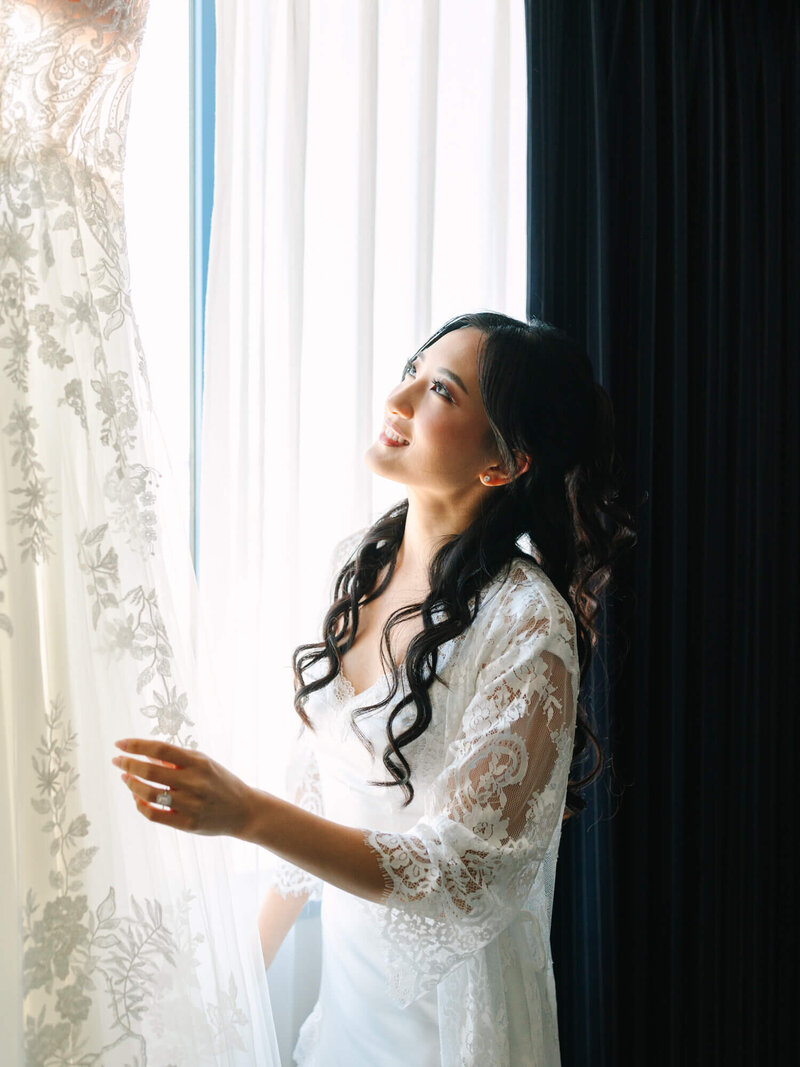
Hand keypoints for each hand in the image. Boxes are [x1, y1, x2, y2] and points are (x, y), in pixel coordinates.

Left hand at [112, 738, 254, 837]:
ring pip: (149, 794)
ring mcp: (191, 804)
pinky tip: (137, 798)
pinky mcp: (187, 824)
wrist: (243, 810)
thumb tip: (146, 755)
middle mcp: (195, 782)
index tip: (120, 743)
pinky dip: (141, 805)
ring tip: (126, 778)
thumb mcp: (204, 763)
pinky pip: (155, 814)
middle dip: (128, 764)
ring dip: (132, 785)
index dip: (137, 745)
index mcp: (198, 762)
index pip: (160, 750)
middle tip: (117, 761)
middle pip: (151, 772)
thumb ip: (178, 759)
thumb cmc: (220, 782)